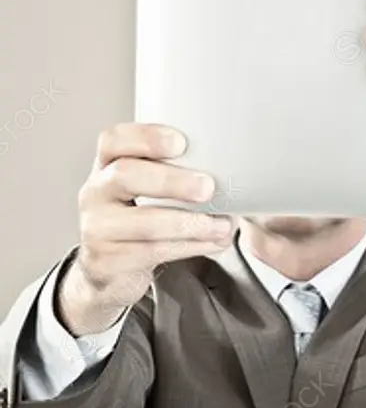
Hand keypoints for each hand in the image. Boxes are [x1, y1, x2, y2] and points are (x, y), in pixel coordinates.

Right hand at [58, 124, 233, 335]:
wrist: (107, 270)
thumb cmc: (136, 219)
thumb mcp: (142, 190)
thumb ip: (169, 172)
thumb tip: (229, 166)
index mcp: (105, 166)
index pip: (113, 140)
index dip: (145, 137)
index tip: (181, 142)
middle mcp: (95, 193)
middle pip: (125, 175)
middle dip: (171, 181)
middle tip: (208, 188)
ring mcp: (96, 229)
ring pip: (144, 223)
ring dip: (191, 223)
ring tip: (222, 224)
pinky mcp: (107, 261)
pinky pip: (153, 252)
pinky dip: (190, 247)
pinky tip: (212, 242)